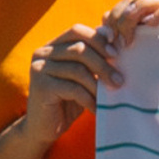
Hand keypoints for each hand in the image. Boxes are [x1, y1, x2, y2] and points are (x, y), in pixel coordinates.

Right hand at [21, 0, 158, 141]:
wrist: (45, 128)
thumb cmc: (68, 99)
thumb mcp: (82, 76)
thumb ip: (93, 59)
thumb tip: (117, 41)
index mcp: (53, 45)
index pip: (77, 31)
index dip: (99, 39)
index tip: (118, 53)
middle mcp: (42, 53)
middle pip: (80, 49)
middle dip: (103, 64)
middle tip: (120, 79)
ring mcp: (39, 68)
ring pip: (77, 69)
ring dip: (98, 83)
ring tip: (111, 94)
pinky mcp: (40, 86)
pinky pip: (72, 88)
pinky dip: (88, 98)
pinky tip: (96, 108)